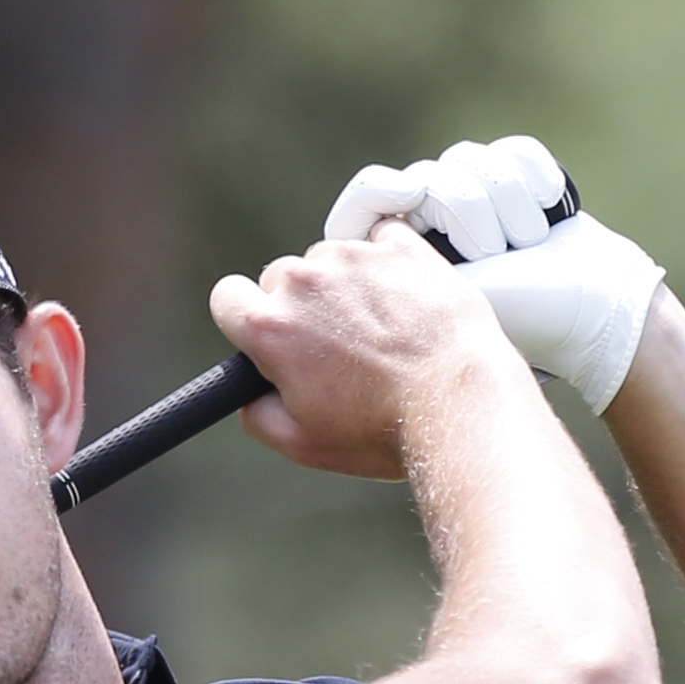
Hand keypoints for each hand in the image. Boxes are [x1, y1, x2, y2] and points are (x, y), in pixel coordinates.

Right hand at [209, 220, 524, 480]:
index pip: (226, 297)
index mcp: (270, 328)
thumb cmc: (380, 430)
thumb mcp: (300, 444)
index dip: (244, 319)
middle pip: (280, 277)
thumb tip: (249, 394)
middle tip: (335, 347)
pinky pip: (380, 239)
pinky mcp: (403, 247)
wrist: (458, 403)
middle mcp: (305, 281)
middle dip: (300, 306)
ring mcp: (356, 258)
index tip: (269, 337)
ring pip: (329, 259)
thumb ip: (255, 414)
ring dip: (343, 285)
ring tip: (378, 329)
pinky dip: (385, 263)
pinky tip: (401, 299)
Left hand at [325, 136, 665, 414]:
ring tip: (524, 247)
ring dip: (507, 208)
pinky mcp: (521, 181)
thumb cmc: (515, 322)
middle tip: (495, 259)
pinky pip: (514, 151)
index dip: (377, 192)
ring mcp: (478, 199)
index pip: (365, 204)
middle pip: (427, 177)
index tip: (408, 196)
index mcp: (401, 257)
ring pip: (470, 161)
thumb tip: (356, 240)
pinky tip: (548, 214)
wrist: (590, 310)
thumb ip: (393, 269)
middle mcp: (433, 221)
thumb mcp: (441, 302)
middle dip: (471, 218)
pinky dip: (537, 179)